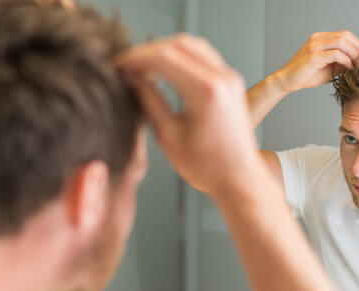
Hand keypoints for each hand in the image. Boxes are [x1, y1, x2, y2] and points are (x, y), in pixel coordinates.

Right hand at [116, 34, 261, 197]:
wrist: (240, 178)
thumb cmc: (207, 167)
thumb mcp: (168, 136)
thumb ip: (148, 101)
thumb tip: (132, 78)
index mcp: (206, 92)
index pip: (164, 57)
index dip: (136, 58)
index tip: (118, 66)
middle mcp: (222, 78)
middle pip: (178, 44)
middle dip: (147, 51)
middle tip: (127, 65)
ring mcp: (230, 77)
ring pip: (191, 44)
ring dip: (164, 49)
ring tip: (142, 66)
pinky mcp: (231, 81)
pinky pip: (203, 55)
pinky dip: (180, 55)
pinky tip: (163, 69)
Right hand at [271, 31, 358, 93]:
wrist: (286, 81)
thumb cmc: (306, 76)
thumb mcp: (328, 68)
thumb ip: (341, 63)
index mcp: (320, 38)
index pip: (345, 35)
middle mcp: (317, 38)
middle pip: (346, 35)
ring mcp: (315, 46)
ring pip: (342, 42)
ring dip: (354, 54)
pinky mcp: (313, 56)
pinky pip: (336, 54)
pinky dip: (346, 61)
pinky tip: (349, 68)